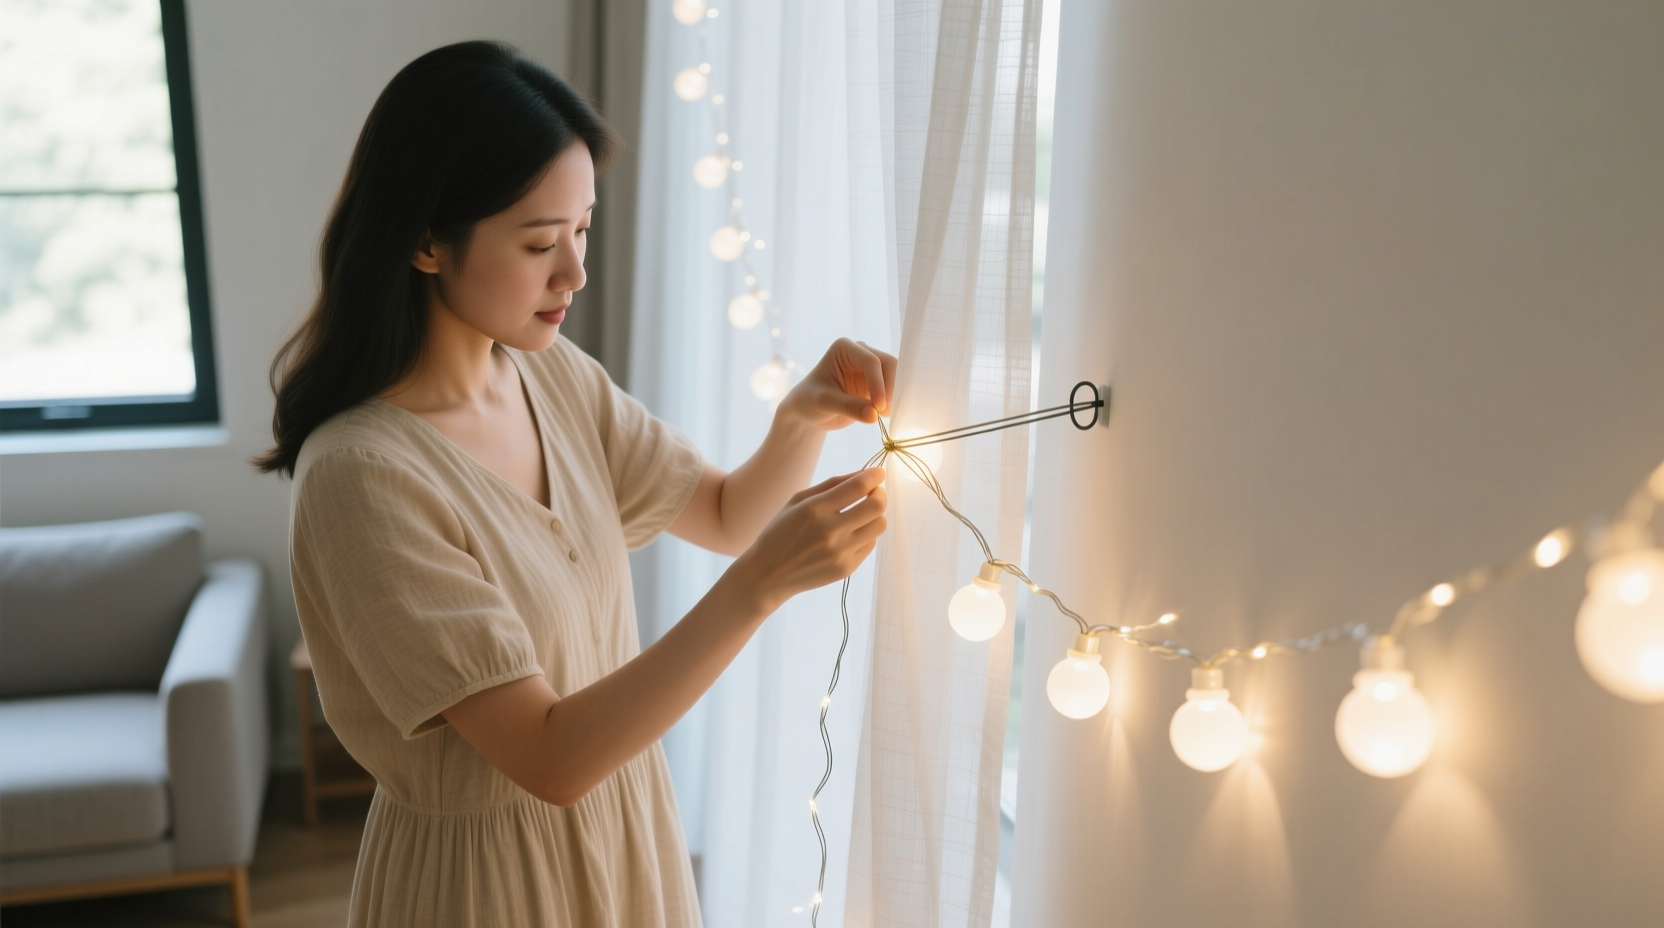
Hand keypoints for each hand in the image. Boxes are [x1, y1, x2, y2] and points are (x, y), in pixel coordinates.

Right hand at [730, 467, 887, 608]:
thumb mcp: (797, 500)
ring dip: (876, 514)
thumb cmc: (781, 532)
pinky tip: (852, 532)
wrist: (768, 574)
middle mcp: (830, 531)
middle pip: (876, 505)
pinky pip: (870, 544)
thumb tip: (864, 474)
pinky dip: (866, 534)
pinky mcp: (845, 569)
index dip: (874, 475)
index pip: (858, 486)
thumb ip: (832, 484)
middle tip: (873, 492)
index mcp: (814, 509)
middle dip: (880, 493)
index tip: (878, 472)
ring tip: (863, 513)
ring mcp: (839, 553)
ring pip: (879, 525)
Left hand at [778, 338, 898, 429]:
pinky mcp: (876, 383)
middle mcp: (861, 353)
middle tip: (885, 412)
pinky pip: (893, 390)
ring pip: (895, 377)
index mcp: (845, 348)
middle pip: (889, 365)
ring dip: (894, 396)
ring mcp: (870, 368)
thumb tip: (873, 415)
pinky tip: (884, 415)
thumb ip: (848, 406)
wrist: (808, 411)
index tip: (879, 407)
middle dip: (890, 388)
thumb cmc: (809, 400)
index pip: (871, 361)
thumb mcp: (824, 402)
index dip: (878, 383)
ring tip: (883, 415)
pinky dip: (893, 401)